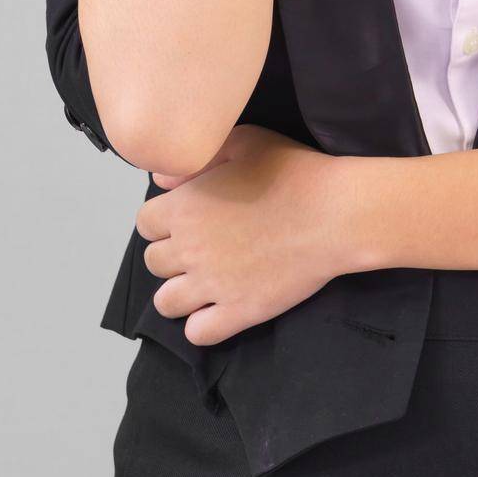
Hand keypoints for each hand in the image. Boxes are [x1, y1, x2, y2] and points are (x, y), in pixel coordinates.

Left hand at [135, 123, 361, 344]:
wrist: (333, 213)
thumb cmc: (292, 171)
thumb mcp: (244, 143)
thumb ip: (198, 160)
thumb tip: (162, 182)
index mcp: (185, 207)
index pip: (144, 223)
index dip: (162, 219)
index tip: (185, 216)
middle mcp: (189, 249)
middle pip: (153, 261)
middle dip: (171, 253)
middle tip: (200, 246)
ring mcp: (212, 285)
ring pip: (166, 302)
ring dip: (178, 292)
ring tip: (203, 281)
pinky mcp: (238, 312)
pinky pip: (198, 333)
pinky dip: (201, 324)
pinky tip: (218, 308)